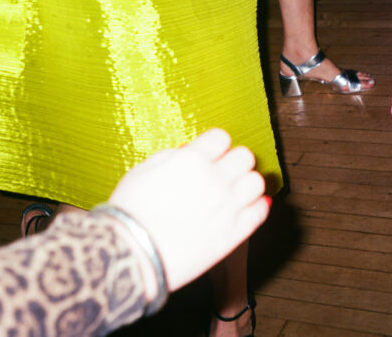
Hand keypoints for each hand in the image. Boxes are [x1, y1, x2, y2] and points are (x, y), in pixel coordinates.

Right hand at [108, 129, 268, 292]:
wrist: (132, 254)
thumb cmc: (130, 212)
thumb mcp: (143, 170)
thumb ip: (172, 156)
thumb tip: (190, 151)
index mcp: (192, 159)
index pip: (221, 137)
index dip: (215, 145)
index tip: (210, 154)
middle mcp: (215, 179)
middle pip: (245, 156)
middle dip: (233, 161)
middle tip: (223, 172)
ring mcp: (228, 206)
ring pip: (257, 182)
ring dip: (247, 183)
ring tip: (235, 191)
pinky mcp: (234, 234)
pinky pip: (260, 212)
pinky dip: (257, 207)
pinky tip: (245, 208)